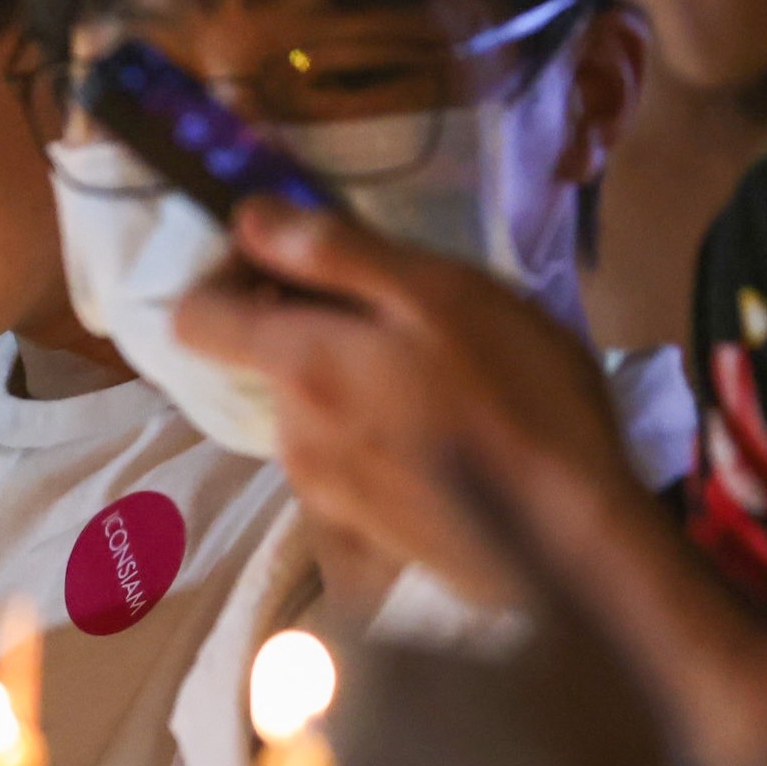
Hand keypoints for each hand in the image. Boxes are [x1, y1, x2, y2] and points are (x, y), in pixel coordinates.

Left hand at [174, 198, 637, 604]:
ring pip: (310, 411)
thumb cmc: (522, 398)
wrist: (573, 546)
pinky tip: (446, 436)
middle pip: (265, 362)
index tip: (289, 261)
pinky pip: (346, 461)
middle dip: (316, 327)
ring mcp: (323, 493)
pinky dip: (378, 434)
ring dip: (354, 382)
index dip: (227, 276)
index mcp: (301, 367)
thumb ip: (334, 253)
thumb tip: (247, 218)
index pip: (193, 318)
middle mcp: (291, 436)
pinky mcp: (361, 533)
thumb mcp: (441, 294)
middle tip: (406, 315)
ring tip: (441, 377)